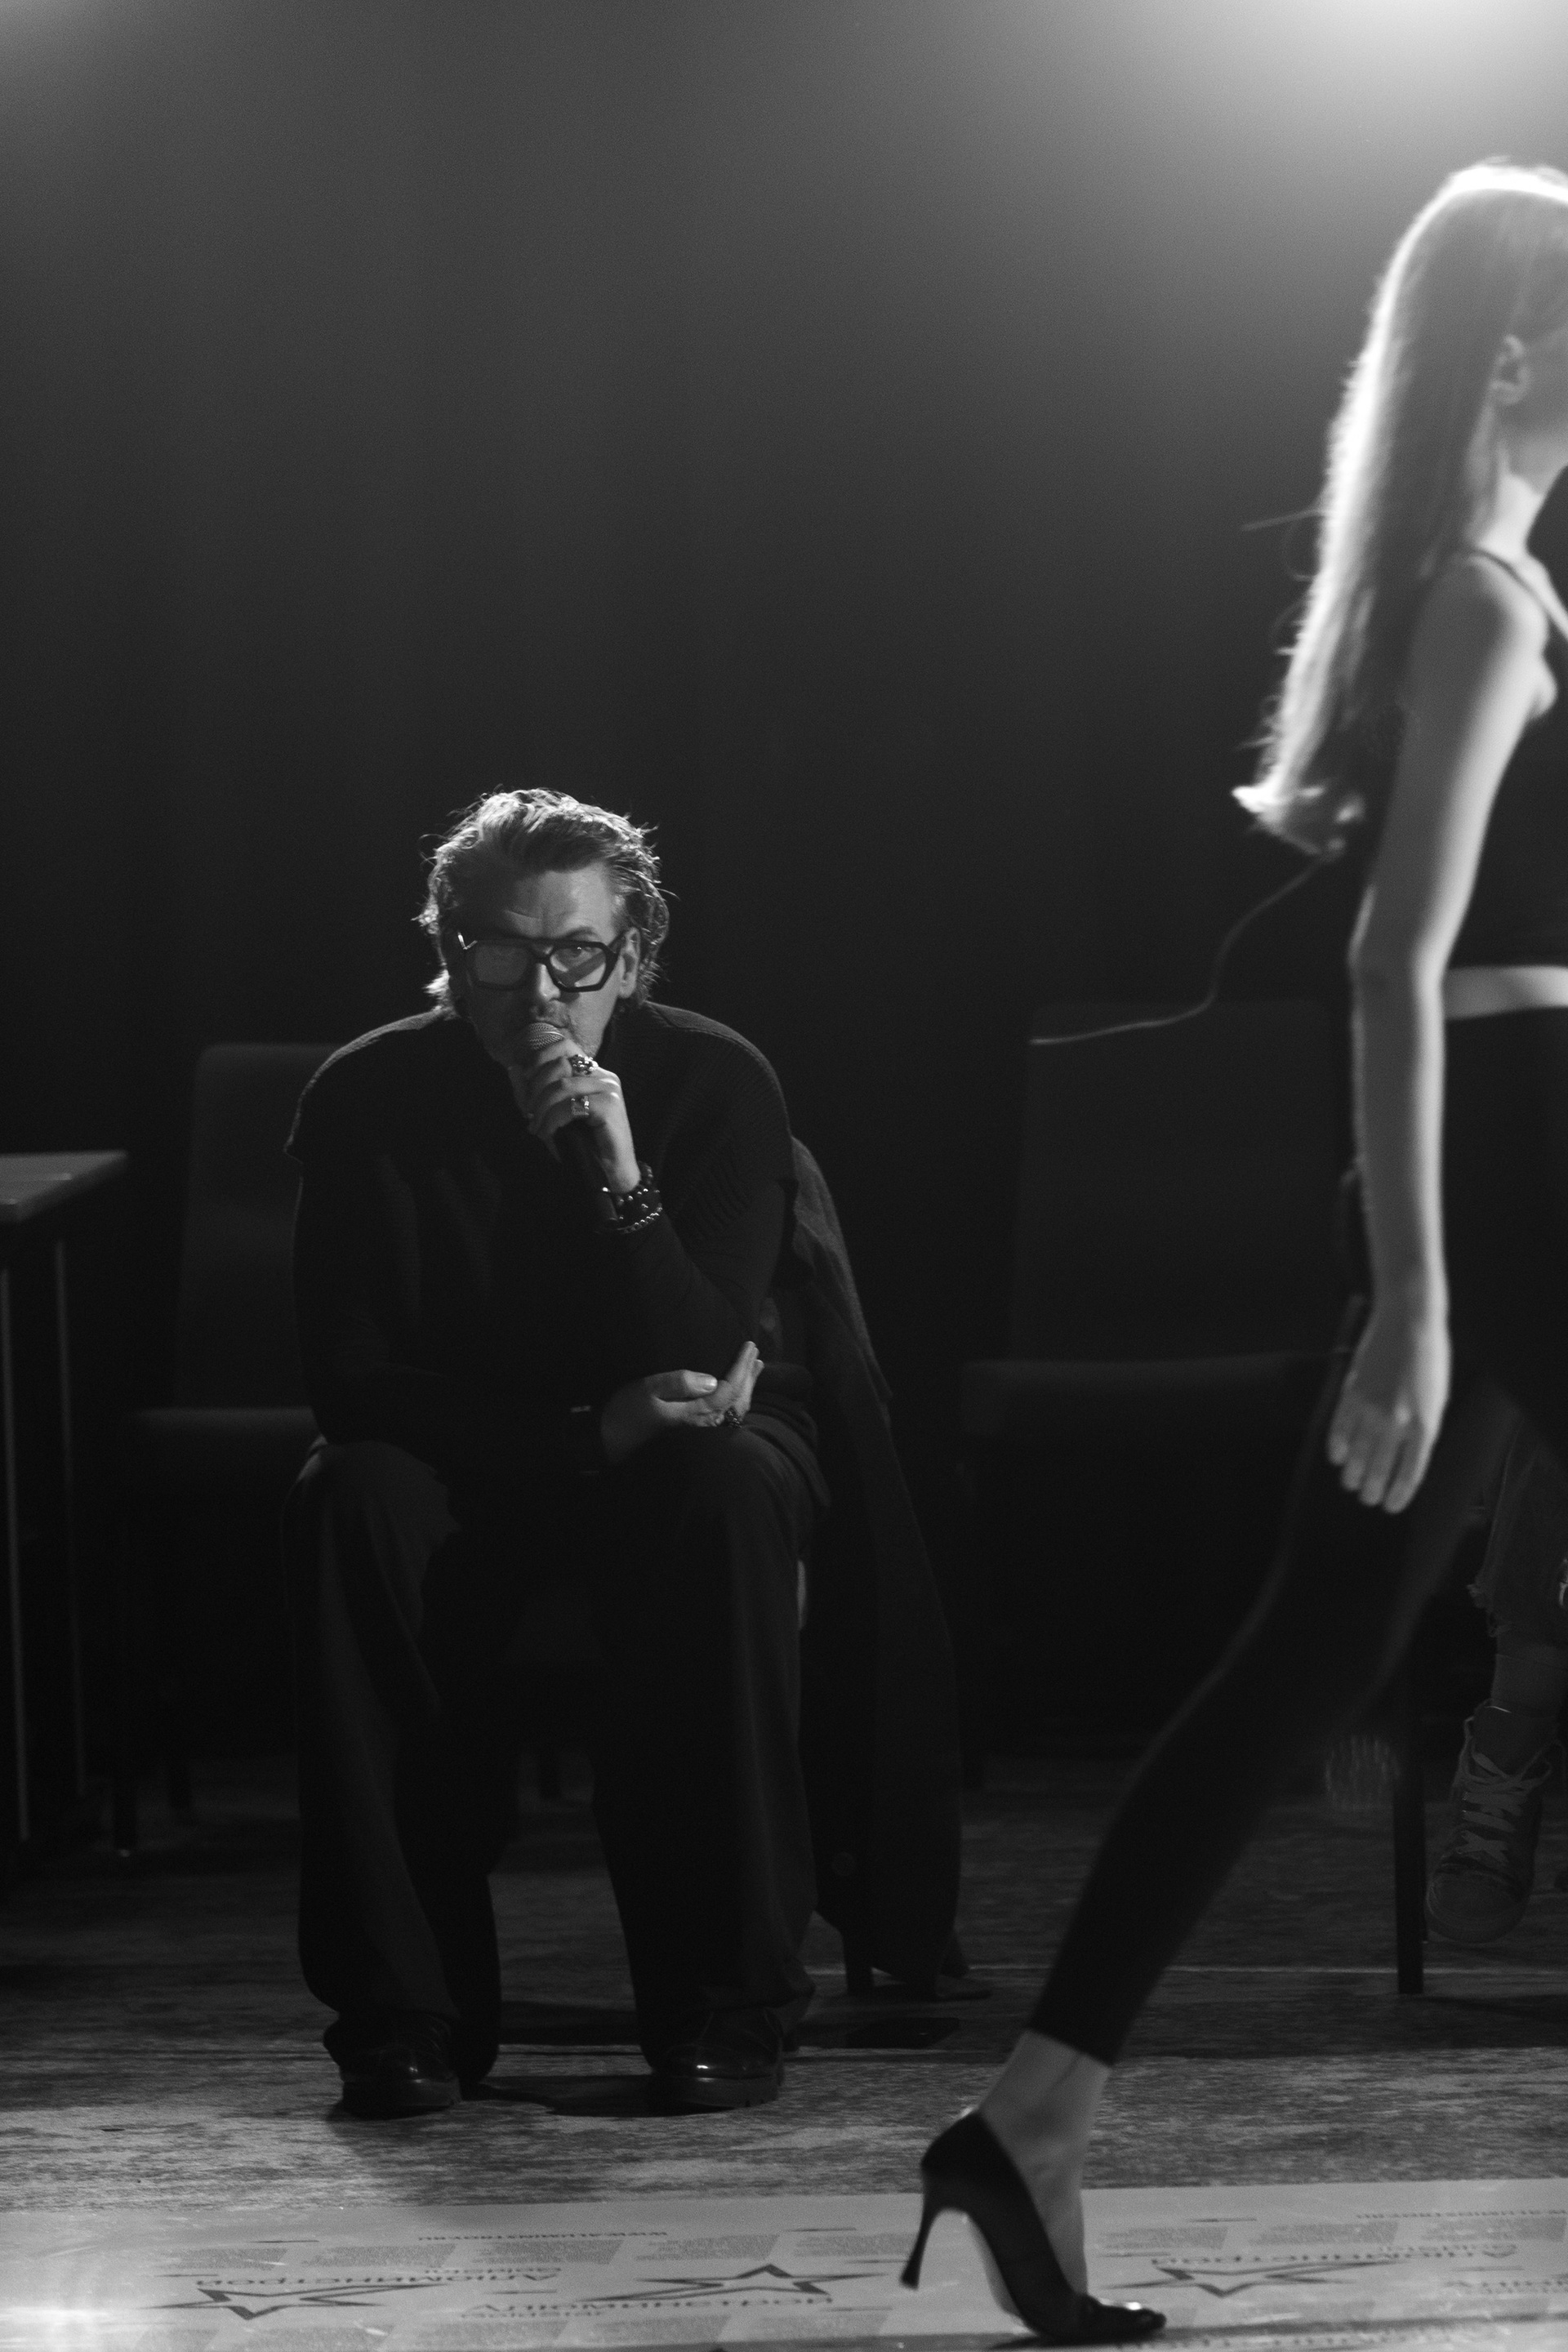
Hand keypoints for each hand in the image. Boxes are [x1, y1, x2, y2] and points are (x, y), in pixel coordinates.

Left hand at [522, 1028, 639, 1191]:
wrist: (610, 1174)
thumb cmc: (582, 1145)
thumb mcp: (550, 1115)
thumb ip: (532, 1093)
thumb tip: (513, 1069)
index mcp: (593, 1073)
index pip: (565, 1046)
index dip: (540, 1058)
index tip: (526, 1083)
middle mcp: (604, 1075)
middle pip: (559, 1064)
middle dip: (536, 1090)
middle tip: (530, 1115)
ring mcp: (609, 1089)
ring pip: (561, 1085)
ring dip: (542, 1109)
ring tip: (537, 1128)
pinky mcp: (610, 1106)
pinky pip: (570, 1105)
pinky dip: (553, 1120)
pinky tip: (550, 1133)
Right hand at [600, 1343, 761, 1465]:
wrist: (612, 1436)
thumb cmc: (628, 1410)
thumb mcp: (649, 1390)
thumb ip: (678, 1383)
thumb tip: (711, 1380)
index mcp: (695, 1412)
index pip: (729, 1389)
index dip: (741, 1367)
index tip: (748, 1345)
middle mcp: (703, 1421)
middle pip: (737, 1400)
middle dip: (749, 1375)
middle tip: (754, 1351)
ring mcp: (700, 1425)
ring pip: (734, 1407)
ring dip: (747, 1385)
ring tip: (755, 1365)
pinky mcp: (693, 1423)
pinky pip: (725, 1410)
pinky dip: (737, 1395)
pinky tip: (737, 1387)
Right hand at [1326, 1294, 1450, 1512]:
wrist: (1409, 1321)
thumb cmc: (1430, 1359)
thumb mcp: (1437, 1398)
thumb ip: (1422, 1428)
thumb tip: (1404, 1455)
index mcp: (1426, 1425)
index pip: (1410, 1473)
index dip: (1398, 1494)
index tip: (1390, 1506)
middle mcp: (1397, 1421)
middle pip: (1379, 1468)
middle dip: (1372, 1489)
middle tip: (1367, 1498)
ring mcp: (1371, 1407)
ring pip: (1356, 1453)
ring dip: (1352, 1473)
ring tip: (1351, 1483)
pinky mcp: (1352, 1392)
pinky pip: (1339, 1428)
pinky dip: (1336, 1446)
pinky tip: (1337, 1457)